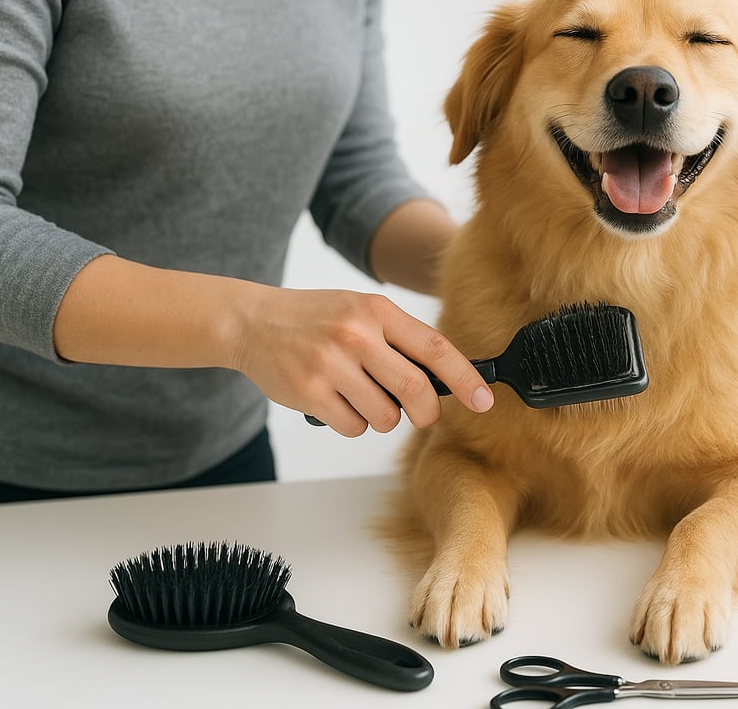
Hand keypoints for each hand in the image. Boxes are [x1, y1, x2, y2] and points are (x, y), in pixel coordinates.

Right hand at [231, 286, 492, 435]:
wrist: (252, 321)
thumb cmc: (316, 319)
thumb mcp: (361, 312)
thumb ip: (399, 339)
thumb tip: (445, 380)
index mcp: (377, 310)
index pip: (435, 347)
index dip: (465, 378)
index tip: (485, 400)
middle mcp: (356, 334)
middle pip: (416, 390)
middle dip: (425, 411)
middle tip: (419, 413)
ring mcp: (331, 363)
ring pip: (384, 415)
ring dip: (381, 417)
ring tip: (360, 396)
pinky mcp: (309, 391)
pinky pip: (353, 427)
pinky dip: (352, 424)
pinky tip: (335, 402)